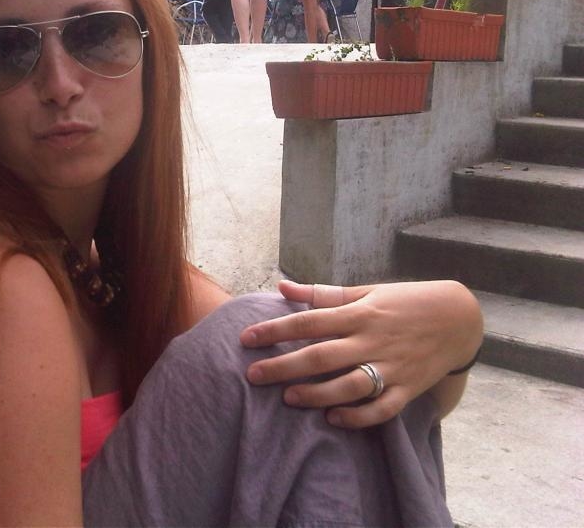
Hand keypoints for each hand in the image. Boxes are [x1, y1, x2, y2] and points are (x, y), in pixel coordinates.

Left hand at [240, 279, 481, 428]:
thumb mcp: (366, 291)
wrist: (459, 318)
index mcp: (359, 313)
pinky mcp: (408, 388)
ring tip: (288, 398)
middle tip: (253, 376)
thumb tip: (283, 287)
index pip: (308, 321)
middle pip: (321, 356)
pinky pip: (381, 408)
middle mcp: (372, 340)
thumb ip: (323, 294)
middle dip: (284, 367)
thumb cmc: (405, 302)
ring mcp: (391, 366)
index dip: (275, 330)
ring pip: (349, 385)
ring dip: (316, 394)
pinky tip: (333, 418)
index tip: (246, 339)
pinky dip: (357, 416)